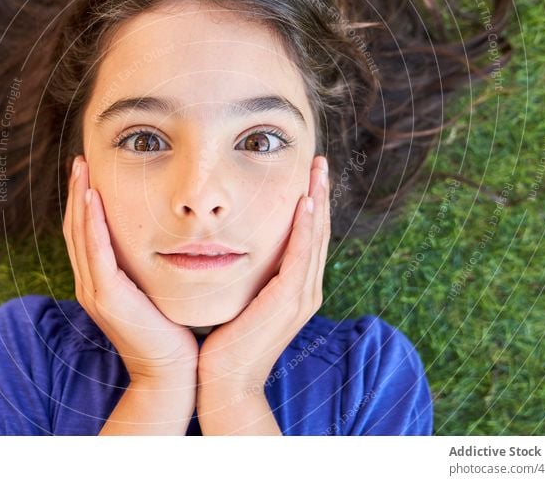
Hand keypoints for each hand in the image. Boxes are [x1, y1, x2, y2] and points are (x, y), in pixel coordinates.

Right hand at [63, 155, 198, 384]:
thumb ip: (147, 267)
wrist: (171, 372)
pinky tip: (94, 197)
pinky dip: (91, 222)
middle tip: (80, 160)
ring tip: (82, 168)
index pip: (85, 233)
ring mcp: (94, 292)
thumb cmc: (171, 331)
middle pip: (76, 228)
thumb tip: (164, 238)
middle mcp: (89, 285)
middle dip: (77, 192)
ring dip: (80, 198)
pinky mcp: (106, 297)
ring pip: (80, 234)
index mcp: (99, 283)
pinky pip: (95, 252)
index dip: (83, 202)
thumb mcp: (155, 290)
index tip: (89, 172)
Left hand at [197, 155, 330, 390]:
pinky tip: (304, 203)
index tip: (307, 174)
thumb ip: (248, 277)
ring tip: (317, 171)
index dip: (311, 204)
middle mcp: (306, 290)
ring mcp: (301, 297)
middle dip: (320, 194)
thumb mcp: (241, 299)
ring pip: (315, 238)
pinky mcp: (288, 302)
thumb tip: (231, 248)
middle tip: (319, 161)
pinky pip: (301, 256)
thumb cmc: (225, 342)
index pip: (309, 237)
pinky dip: (305, 228)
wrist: (224, 382)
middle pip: (319, 232)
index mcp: (296, 289)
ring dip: (317, 202)